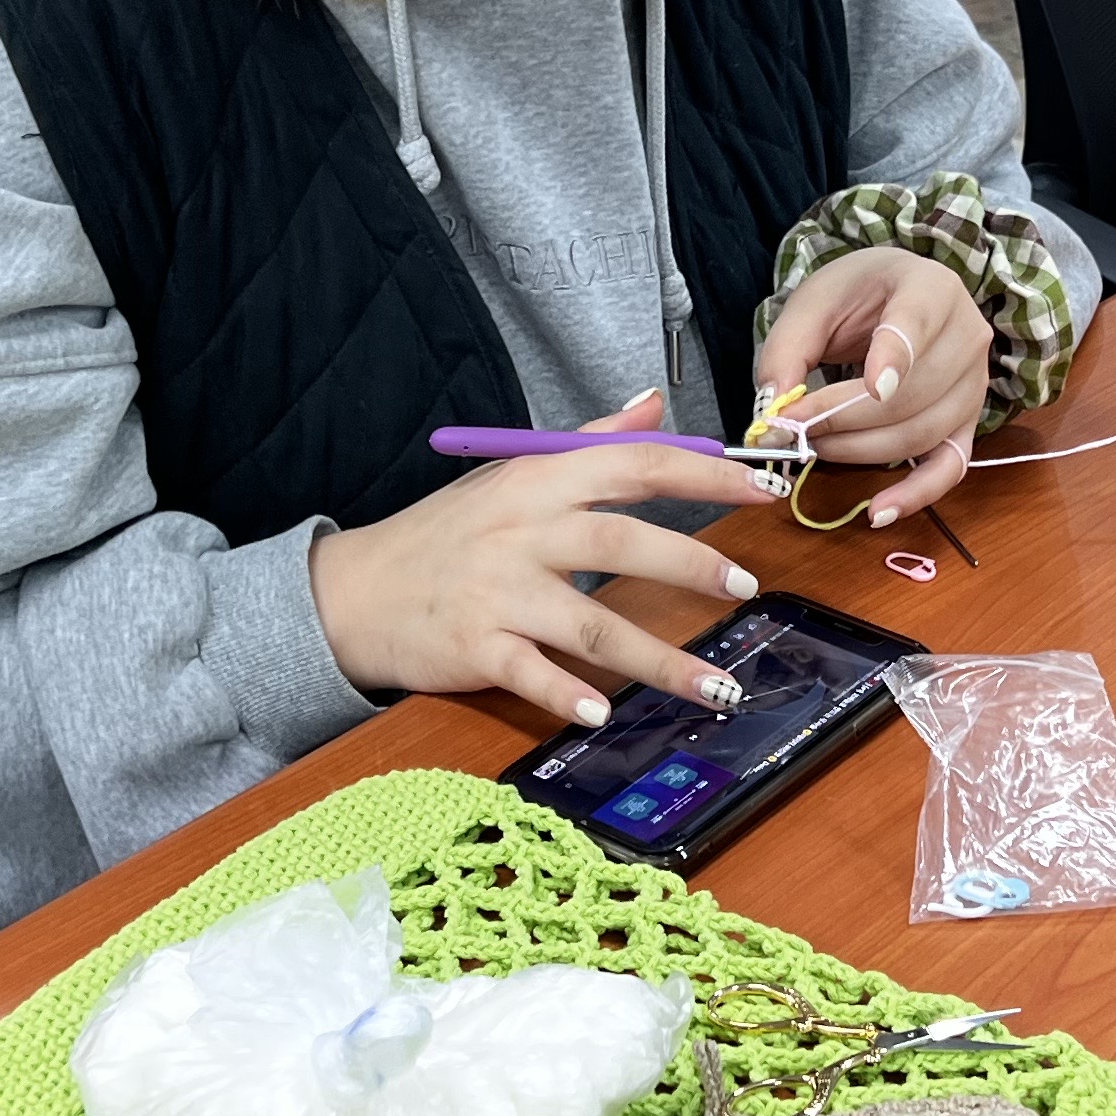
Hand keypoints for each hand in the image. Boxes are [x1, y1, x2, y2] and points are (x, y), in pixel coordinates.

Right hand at [309, 389, 785, 728]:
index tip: (764, 490)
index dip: (704, 475)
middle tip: (745, 587)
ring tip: (715, 686)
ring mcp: (497, 592)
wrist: (352, 591)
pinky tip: (603, 713)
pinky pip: (529, 672)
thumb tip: (652, 402)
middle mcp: (522, 531)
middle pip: (620, 541)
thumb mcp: (510, 474)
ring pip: (590, 622)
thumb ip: (589, 441)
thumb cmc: (443, 536)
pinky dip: (566, 695)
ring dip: (658, 659)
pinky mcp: (474, 646)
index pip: (634, 465)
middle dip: (691, 564)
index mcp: (538, 481)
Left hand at [748, 247, 992, 527]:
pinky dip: (916, 495)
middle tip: (791, 428)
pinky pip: (950, 468)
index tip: (872, 387)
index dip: (896, 357)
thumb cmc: (856, 295)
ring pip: (923, 433)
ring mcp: (974, 385)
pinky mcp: (968, 424)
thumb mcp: (813, 304)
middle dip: (844, 418)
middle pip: (914, 393)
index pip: (918, 323)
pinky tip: (878, 512)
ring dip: (861, 451)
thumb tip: (772, 413)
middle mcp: (967, 336)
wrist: (893, 295)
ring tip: (815, 448)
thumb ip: (788, 350)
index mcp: (931, 288)